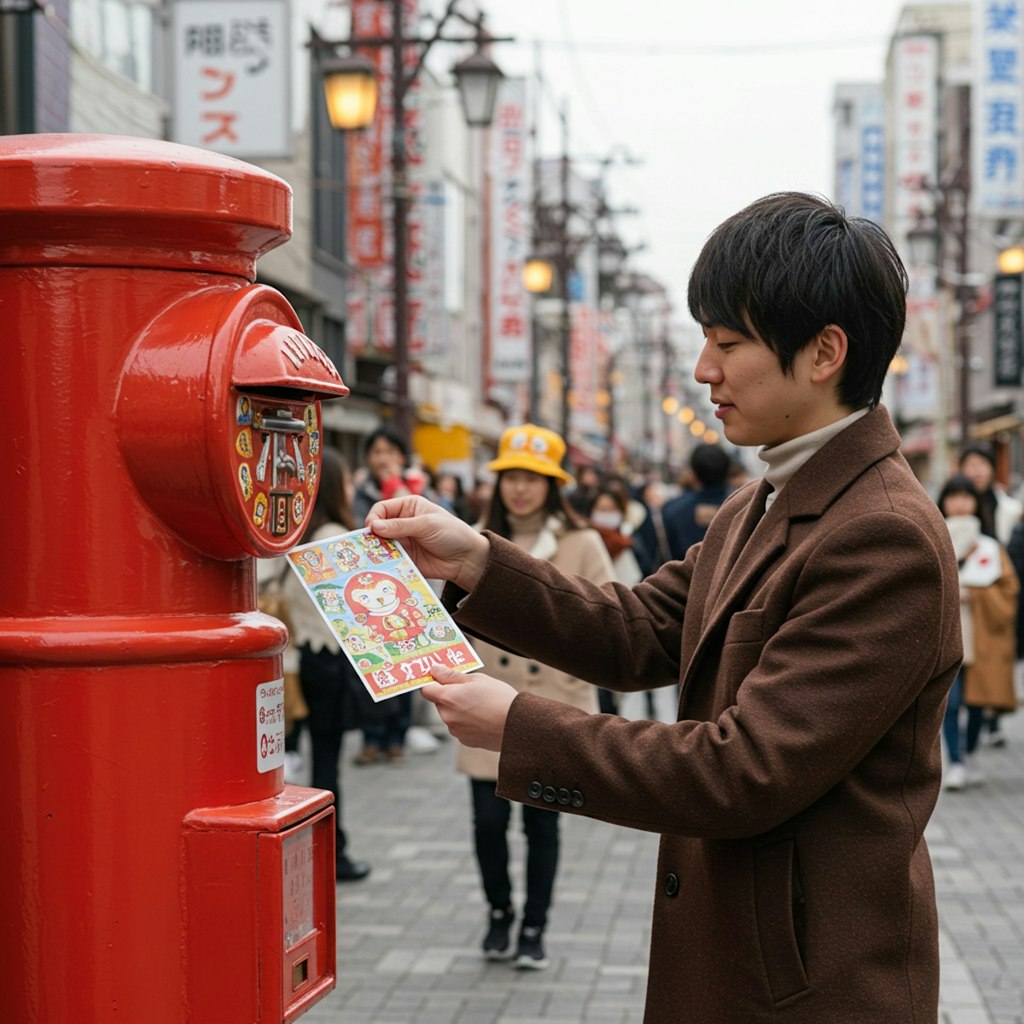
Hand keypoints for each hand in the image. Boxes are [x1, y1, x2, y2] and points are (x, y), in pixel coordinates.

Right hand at [366, 495, 488, 590]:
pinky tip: (382, 567)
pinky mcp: (404, 559)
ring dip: (376, 551)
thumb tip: (374, 526)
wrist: (466, 559)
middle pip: (378, 528)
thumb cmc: (452, 534)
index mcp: (408, 507)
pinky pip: (388, 560)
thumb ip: (401, 526)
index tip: (372, 529)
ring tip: (373, 558)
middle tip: (368, 546)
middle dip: (372, 537)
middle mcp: (402, 523)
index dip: (374, 518)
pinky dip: (383, 563)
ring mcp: (402, 541)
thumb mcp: (427, 525)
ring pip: (380, 545)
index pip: (382, 508)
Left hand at [420, 664, 516, 750]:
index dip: (432, 682)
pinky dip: (468, 721)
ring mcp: (456, 731)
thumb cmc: (499, 699)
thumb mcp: (476, 679)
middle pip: (439, 702)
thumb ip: (452, 675)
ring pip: (451, 715)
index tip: (440, 677)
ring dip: (459, 709)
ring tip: (481, 704)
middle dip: (450, 695)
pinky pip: (461, 727)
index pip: (426, 689)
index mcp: (448, 698)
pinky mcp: (466, 740)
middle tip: (469, 689)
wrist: (517, 725)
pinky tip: (484, 716)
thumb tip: (435, 670)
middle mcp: (447, 717)